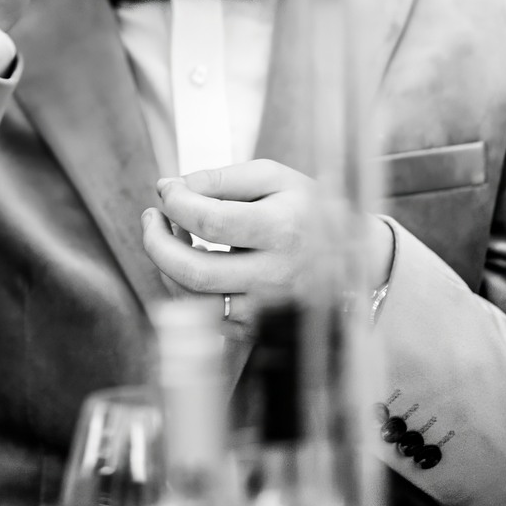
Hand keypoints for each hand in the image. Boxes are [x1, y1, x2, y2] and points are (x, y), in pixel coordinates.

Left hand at [141, 159, 396, 307]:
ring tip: (171, 237)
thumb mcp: (274, 178)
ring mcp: (267, 309)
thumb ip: (221, 178)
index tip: (167, 190)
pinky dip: (185, 290)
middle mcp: (274, 276)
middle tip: (151, 217)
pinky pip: (206, 319)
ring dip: (167, 267)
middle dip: (156, 242)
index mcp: (281, 230)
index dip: (175, 203)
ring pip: (195, 301)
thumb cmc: (309, 210)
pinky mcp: (259, 328)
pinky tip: (190, 263)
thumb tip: (170, 187)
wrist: (354, 256)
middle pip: (194, 272)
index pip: (209, 221)